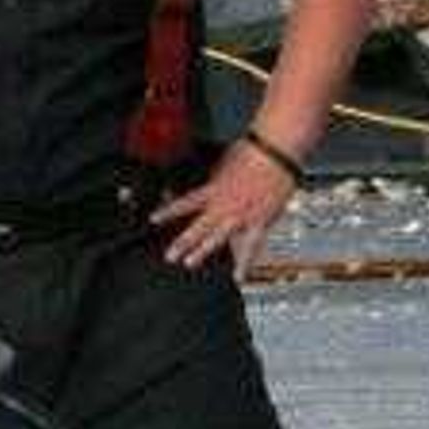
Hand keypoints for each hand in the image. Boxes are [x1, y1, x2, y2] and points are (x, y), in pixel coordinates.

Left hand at [152, 143, 299, 277]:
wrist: (274, 151)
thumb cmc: (252, 152)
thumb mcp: (224, 162)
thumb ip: (215, 177)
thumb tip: (209, 182)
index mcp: (214, 189)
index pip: (186, 203)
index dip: (169, 211)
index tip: (154, 220)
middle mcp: (223, 204)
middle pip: (198, 226)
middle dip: (182, 242)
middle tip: (169, 255)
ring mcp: (239, 215)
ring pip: (217, 237)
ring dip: (202, 251)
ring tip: (189, 263)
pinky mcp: (258, 221)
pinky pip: (250, 247)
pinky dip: (244, 263)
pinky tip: (238, 276)